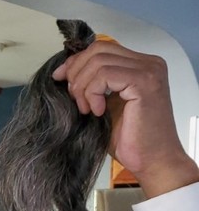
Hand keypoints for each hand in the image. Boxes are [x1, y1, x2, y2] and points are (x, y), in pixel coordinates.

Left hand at [52, 41, 198, 197]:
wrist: (151, 161)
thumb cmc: (128, 138)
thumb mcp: (103, 103)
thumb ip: (92, 83)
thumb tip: (63, 71)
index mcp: (140, 65)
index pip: (100, 48)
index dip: (75, 61)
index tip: (59, 79)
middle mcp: (148, 63)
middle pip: (97, 50)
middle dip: (76, 72)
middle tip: (75, 99)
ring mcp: (148, 71)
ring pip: (98, 61)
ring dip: (83, 86)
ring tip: (87, 109)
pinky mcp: (144, 83)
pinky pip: (105, 74)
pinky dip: (93, 92)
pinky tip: (97, 111)